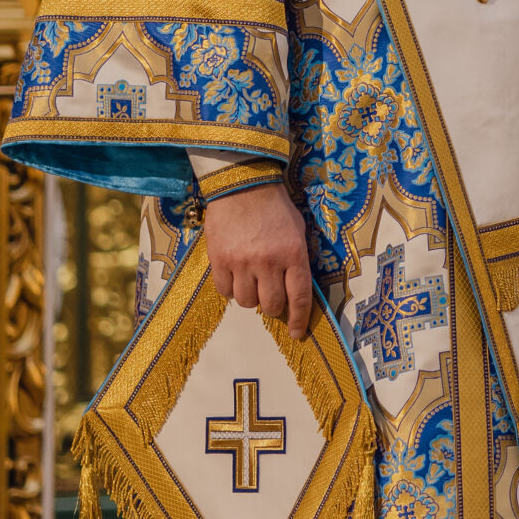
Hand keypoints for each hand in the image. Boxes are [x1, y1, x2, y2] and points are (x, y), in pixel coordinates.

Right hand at [204, 180, 312, 337]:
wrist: (243, 184)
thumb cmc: (275, 208)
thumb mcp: (298, 232)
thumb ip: (297, 261)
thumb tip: (296, 292)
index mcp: (293, 254)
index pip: (299, 298)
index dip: (299, 320)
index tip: (298, 333)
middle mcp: (268, 262)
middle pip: (271, 305)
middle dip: (273, 306)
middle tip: (271, 294)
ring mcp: (242, 262)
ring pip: (246, 302)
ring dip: (251, 296)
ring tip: (251, 280)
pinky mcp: (219, 260)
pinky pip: (224, 291)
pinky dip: (230, 288)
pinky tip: (235, 275)